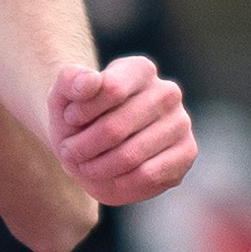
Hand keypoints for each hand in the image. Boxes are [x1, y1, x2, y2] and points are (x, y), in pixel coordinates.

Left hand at [48, 55, 195, 205]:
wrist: (94, 149)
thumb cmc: (79, 118)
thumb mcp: (63, 97)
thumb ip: (70, 81)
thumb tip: (89, 82)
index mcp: (139, 69)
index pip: (111, 89)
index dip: (82, 110)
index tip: (69, 118)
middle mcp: (167, 92)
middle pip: (116, 127)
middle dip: (84, 146)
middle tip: (69, 153)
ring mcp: (180, 122)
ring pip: (132, 155)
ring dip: (98, 167)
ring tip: (85, 166)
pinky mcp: (187, 153)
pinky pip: (149, 175)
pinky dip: (122, 182)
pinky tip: (111, 178)